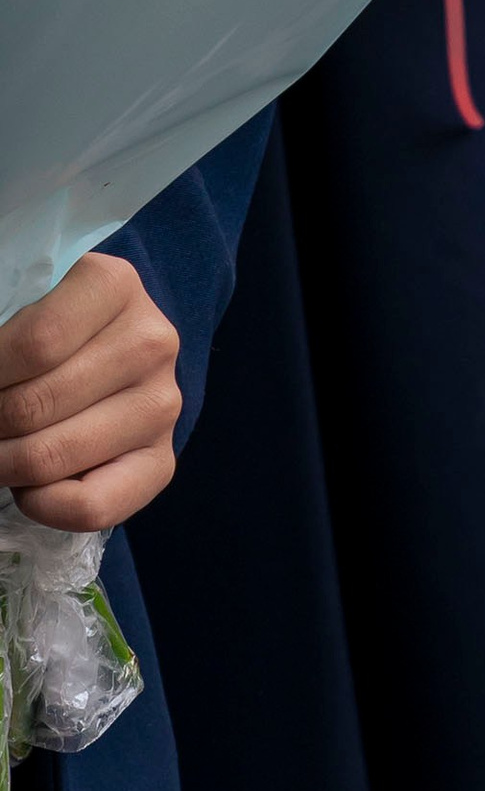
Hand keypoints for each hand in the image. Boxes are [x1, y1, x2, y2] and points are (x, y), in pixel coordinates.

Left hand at [0, 255, 182, 534]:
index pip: (36, 342)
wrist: (106, 354)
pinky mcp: (161, 461)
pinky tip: (30, 486)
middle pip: (34, 404)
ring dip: (2, 463)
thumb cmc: (49, 332)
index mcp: (113, 285)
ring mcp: (163, 404)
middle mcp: (151, 341)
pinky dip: (40, 505)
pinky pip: (90, 506)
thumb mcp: (24, 312)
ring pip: (51, 456)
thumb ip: (4, 342)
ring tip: (1, 448)